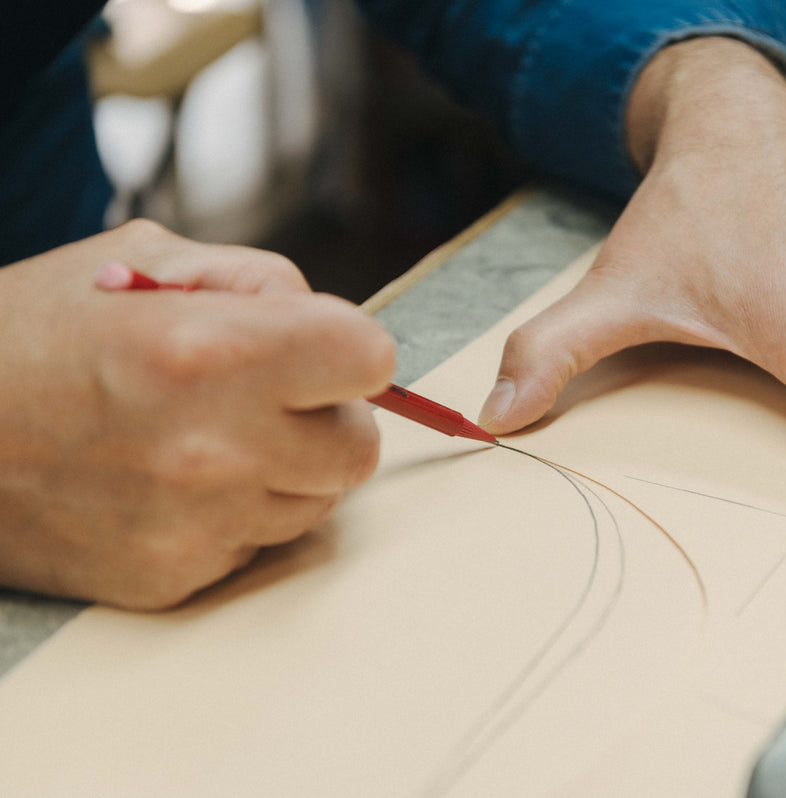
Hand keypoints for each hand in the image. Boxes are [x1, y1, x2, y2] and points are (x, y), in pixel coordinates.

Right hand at [0, 220, 394, 607]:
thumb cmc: (30, 331)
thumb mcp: (140, 260)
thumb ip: (257, 281)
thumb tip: (332, 324)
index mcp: (216, 351)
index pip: (371, 359)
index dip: (348, 349)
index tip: (320, 351)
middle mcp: (216, 447)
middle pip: (359, 447)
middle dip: (328, 416)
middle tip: (272, 398)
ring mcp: (195, 524)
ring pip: (316, 502)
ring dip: (286, 468)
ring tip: (209, 436)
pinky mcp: (170, 578)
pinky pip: (255, 544)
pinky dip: (234, 515)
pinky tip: (171, 483)